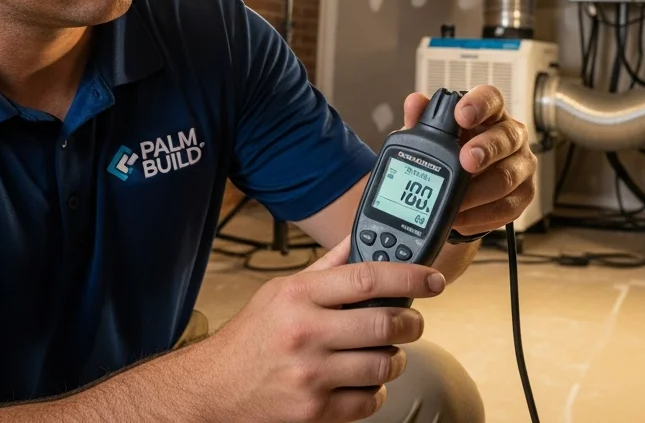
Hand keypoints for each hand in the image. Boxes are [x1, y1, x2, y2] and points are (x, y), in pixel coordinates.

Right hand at [197, 237, 445, 422]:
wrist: (211, 391)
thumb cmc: (249, 338)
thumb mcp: (280, 291)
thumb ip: (326, 267)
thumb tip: (360, 238)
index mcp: (299, 296)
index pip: (368, 277)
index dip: (410, 276)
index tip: (433, 279)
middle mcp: (305, 333)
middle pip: (384, 324)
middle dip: (412, 323)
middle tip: (413, 321)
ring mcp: (310, 375)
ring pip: (383, 365)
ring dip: (396, 359)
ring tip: (387, 353)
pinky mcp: (313, 411)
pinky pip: (369, 401)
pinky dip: (376, 391)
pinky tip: (365, 380)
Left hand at [403, 86, 535, 235]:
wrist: (465, 190)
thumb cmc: (454, 155)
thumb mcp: (434, 137)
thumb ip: (423, 120)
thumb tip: (414, 103)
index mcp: (490, 114)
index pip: (491, 98)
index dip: (479, 104)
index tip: (461, 114)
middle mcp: (512, 136)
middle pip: (507, 137)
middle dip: (486, 150)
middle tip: (464, 161)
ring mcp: (521, 165)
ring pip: (507, 177)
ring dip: (477, 192)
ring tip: (454, 202)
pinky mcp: (523, 195)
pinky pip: (506, 208)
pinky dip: (480, 216)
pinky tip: (461, 218)